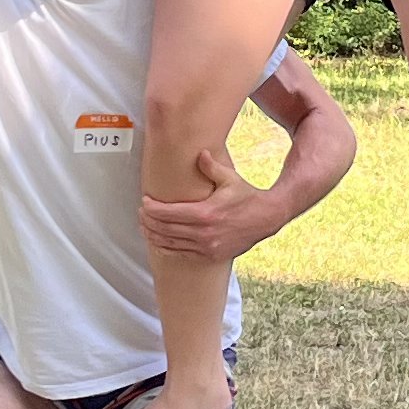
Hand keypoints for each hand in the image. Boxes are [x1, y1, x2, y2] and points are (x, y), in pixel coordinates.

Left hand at [139, 144, 280, 263]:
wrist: (266, 219)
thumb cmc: (247, 197)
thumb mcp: (230, 178)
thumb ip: (211, 166)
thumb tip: (199, 153)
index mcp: (205, 213)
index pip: (167, 213)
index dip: (151, 208)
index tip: (145, 202)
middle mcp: (204, 233)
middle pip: (164, 229)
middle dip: (148, 221)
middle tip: (141, 213)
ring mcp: (206, 247)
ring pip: (169, 244)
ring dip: (153, 235)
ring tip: (145, 227)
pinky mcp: (210, 255)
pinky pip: (181, 254)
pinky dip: (166, 248)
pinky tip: (159, 242)